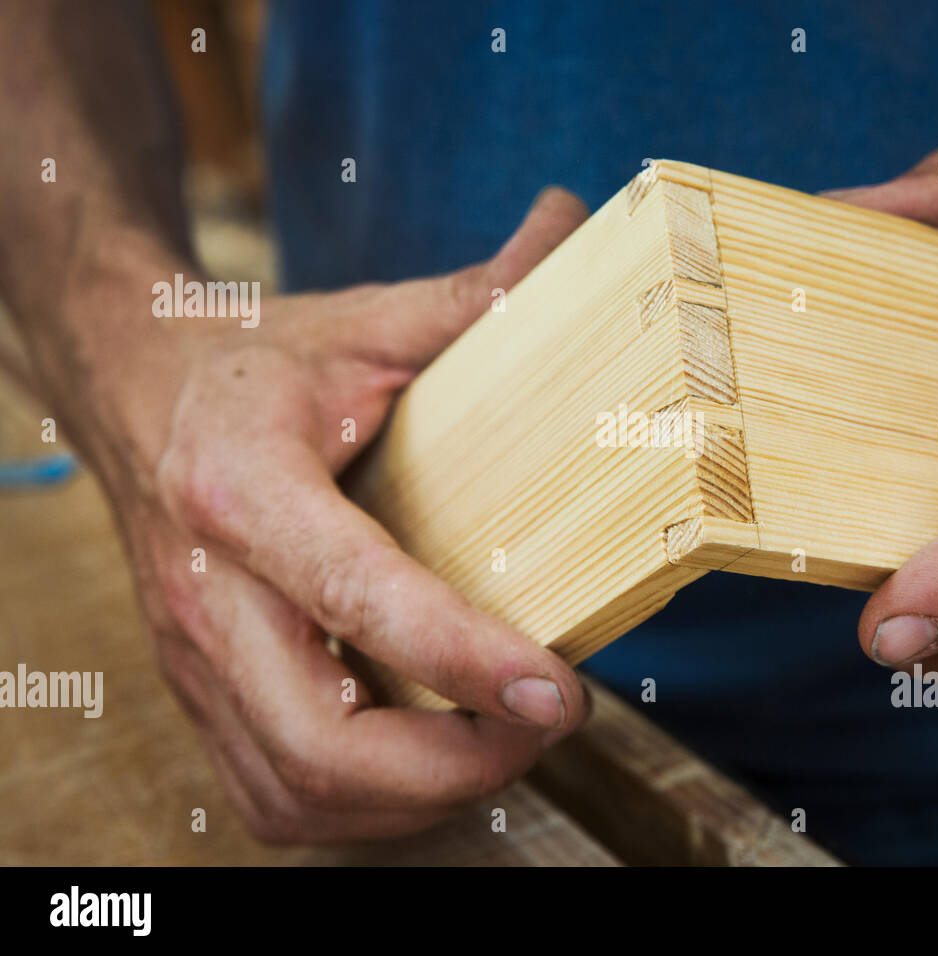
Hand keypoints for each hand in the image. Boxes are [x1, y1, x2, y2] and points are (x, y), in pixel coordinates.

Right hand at [87, 189, 591, 841]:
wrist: (136, 390)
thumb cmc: (257, 364)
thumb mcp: (359, 321)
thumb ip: (471, 297)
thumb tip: (574, 228)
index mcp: (242, 486)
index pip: (355, 594)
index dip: (461, 656)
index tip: (558, 688)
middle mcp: (203, 592)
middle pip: (319, 742)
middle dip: (454, 765)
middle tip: (548, 723)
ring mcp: (192, 659)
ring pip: (297, 792)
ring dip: (418, 798)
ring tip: (505, 744)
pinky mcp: (199, 694)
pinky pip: (274, 799)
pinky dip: (364, 810)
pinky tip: (427, 766)